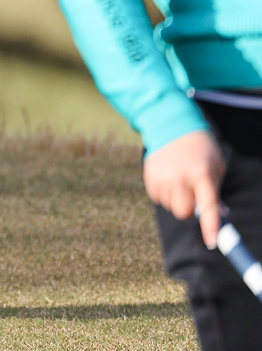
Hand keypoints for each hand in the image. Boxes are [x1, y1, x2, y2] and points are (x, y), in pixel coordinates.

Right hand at [145, 128, 225, 245]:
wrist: (172, 126)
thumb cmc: (200, 149)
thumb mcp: (215, 167)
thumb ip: (215, 191)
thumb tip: (218, 214)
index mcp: (201, 174)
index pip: (208, 206)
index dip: (210, 226)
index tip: (212, 242)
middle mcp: (179, 177)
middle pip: (184, 212)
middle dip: (190, 212)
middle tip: (194, 199)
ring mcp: (162, 176)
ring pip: (171, 207)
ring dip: (177, 201)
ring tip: (181, 182)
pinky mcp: (149, 176)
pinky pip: (158, 198)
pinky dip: (165, 194)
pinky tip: (169, 179)